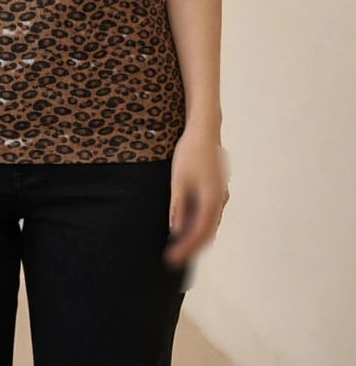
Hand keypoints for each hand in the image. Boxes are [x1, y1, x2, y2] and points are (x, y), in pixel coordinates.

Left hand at [163, 126, 229, 267]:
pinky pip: (208, 214)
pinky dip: (197, 224)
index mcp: (211, 200)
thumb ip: (178, 207)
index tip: (171, 260)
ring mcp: (220, 195)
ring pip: (209, 224)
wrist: (204, 130)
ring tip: (176, 246)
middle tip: (172, 259)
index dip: (185, 250)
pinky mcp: (216, 189)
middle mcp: (220, 201)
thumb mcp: (178, 181)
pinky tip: (183, 226)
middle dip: (190, 248)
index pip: (199, 234)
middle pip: (207, 233)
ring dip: (194, 237)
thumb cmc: (189, 153)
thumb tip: (175, 230)